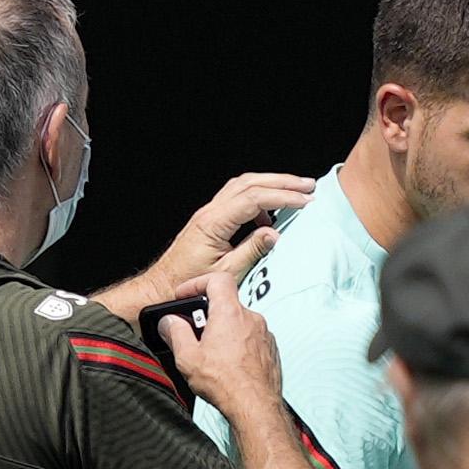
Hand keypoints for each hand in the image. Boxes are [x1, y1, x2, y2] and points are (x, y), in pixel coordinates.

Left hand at [102, 172, 314, 312]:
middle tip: (307, 185)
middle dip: (281, 182)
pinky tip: (268, 214)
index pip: (254, 199)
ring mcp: (208, 214)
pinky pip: (236, 198)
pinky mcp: (209, 220)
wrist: (161, 287)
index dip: (282, 197)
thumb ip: (251, 251)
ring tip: (294, 190)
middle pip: (249, 183)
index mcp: (213, 223)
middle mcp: (210, 212)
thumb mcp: (225, 273)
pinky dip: (256, 199)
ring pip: (242, 186)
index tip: (305, 200)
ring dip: (269, 185)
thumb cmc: (188, 284)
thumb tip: (274, 233)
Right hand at [163, 247, 291, 429]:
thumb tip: (169, 322)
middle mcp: (250, 318)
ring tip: (211, 354)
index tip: (185, 295)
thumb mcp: (188, 358)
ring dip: (223, 331)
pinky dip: (238, 344)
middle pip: (226, 304)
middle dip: (207, 315)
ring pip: (239, 322)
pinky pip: (251, 338)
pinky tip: (228, 364)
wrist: (255, 405)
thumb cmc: (224, 382)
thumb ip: (176, 333)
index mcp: (229, 313)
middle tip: (193, 334)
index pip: (217, 280)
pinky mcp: (270, 348)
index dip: (198, 283)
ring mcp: (264, 333)